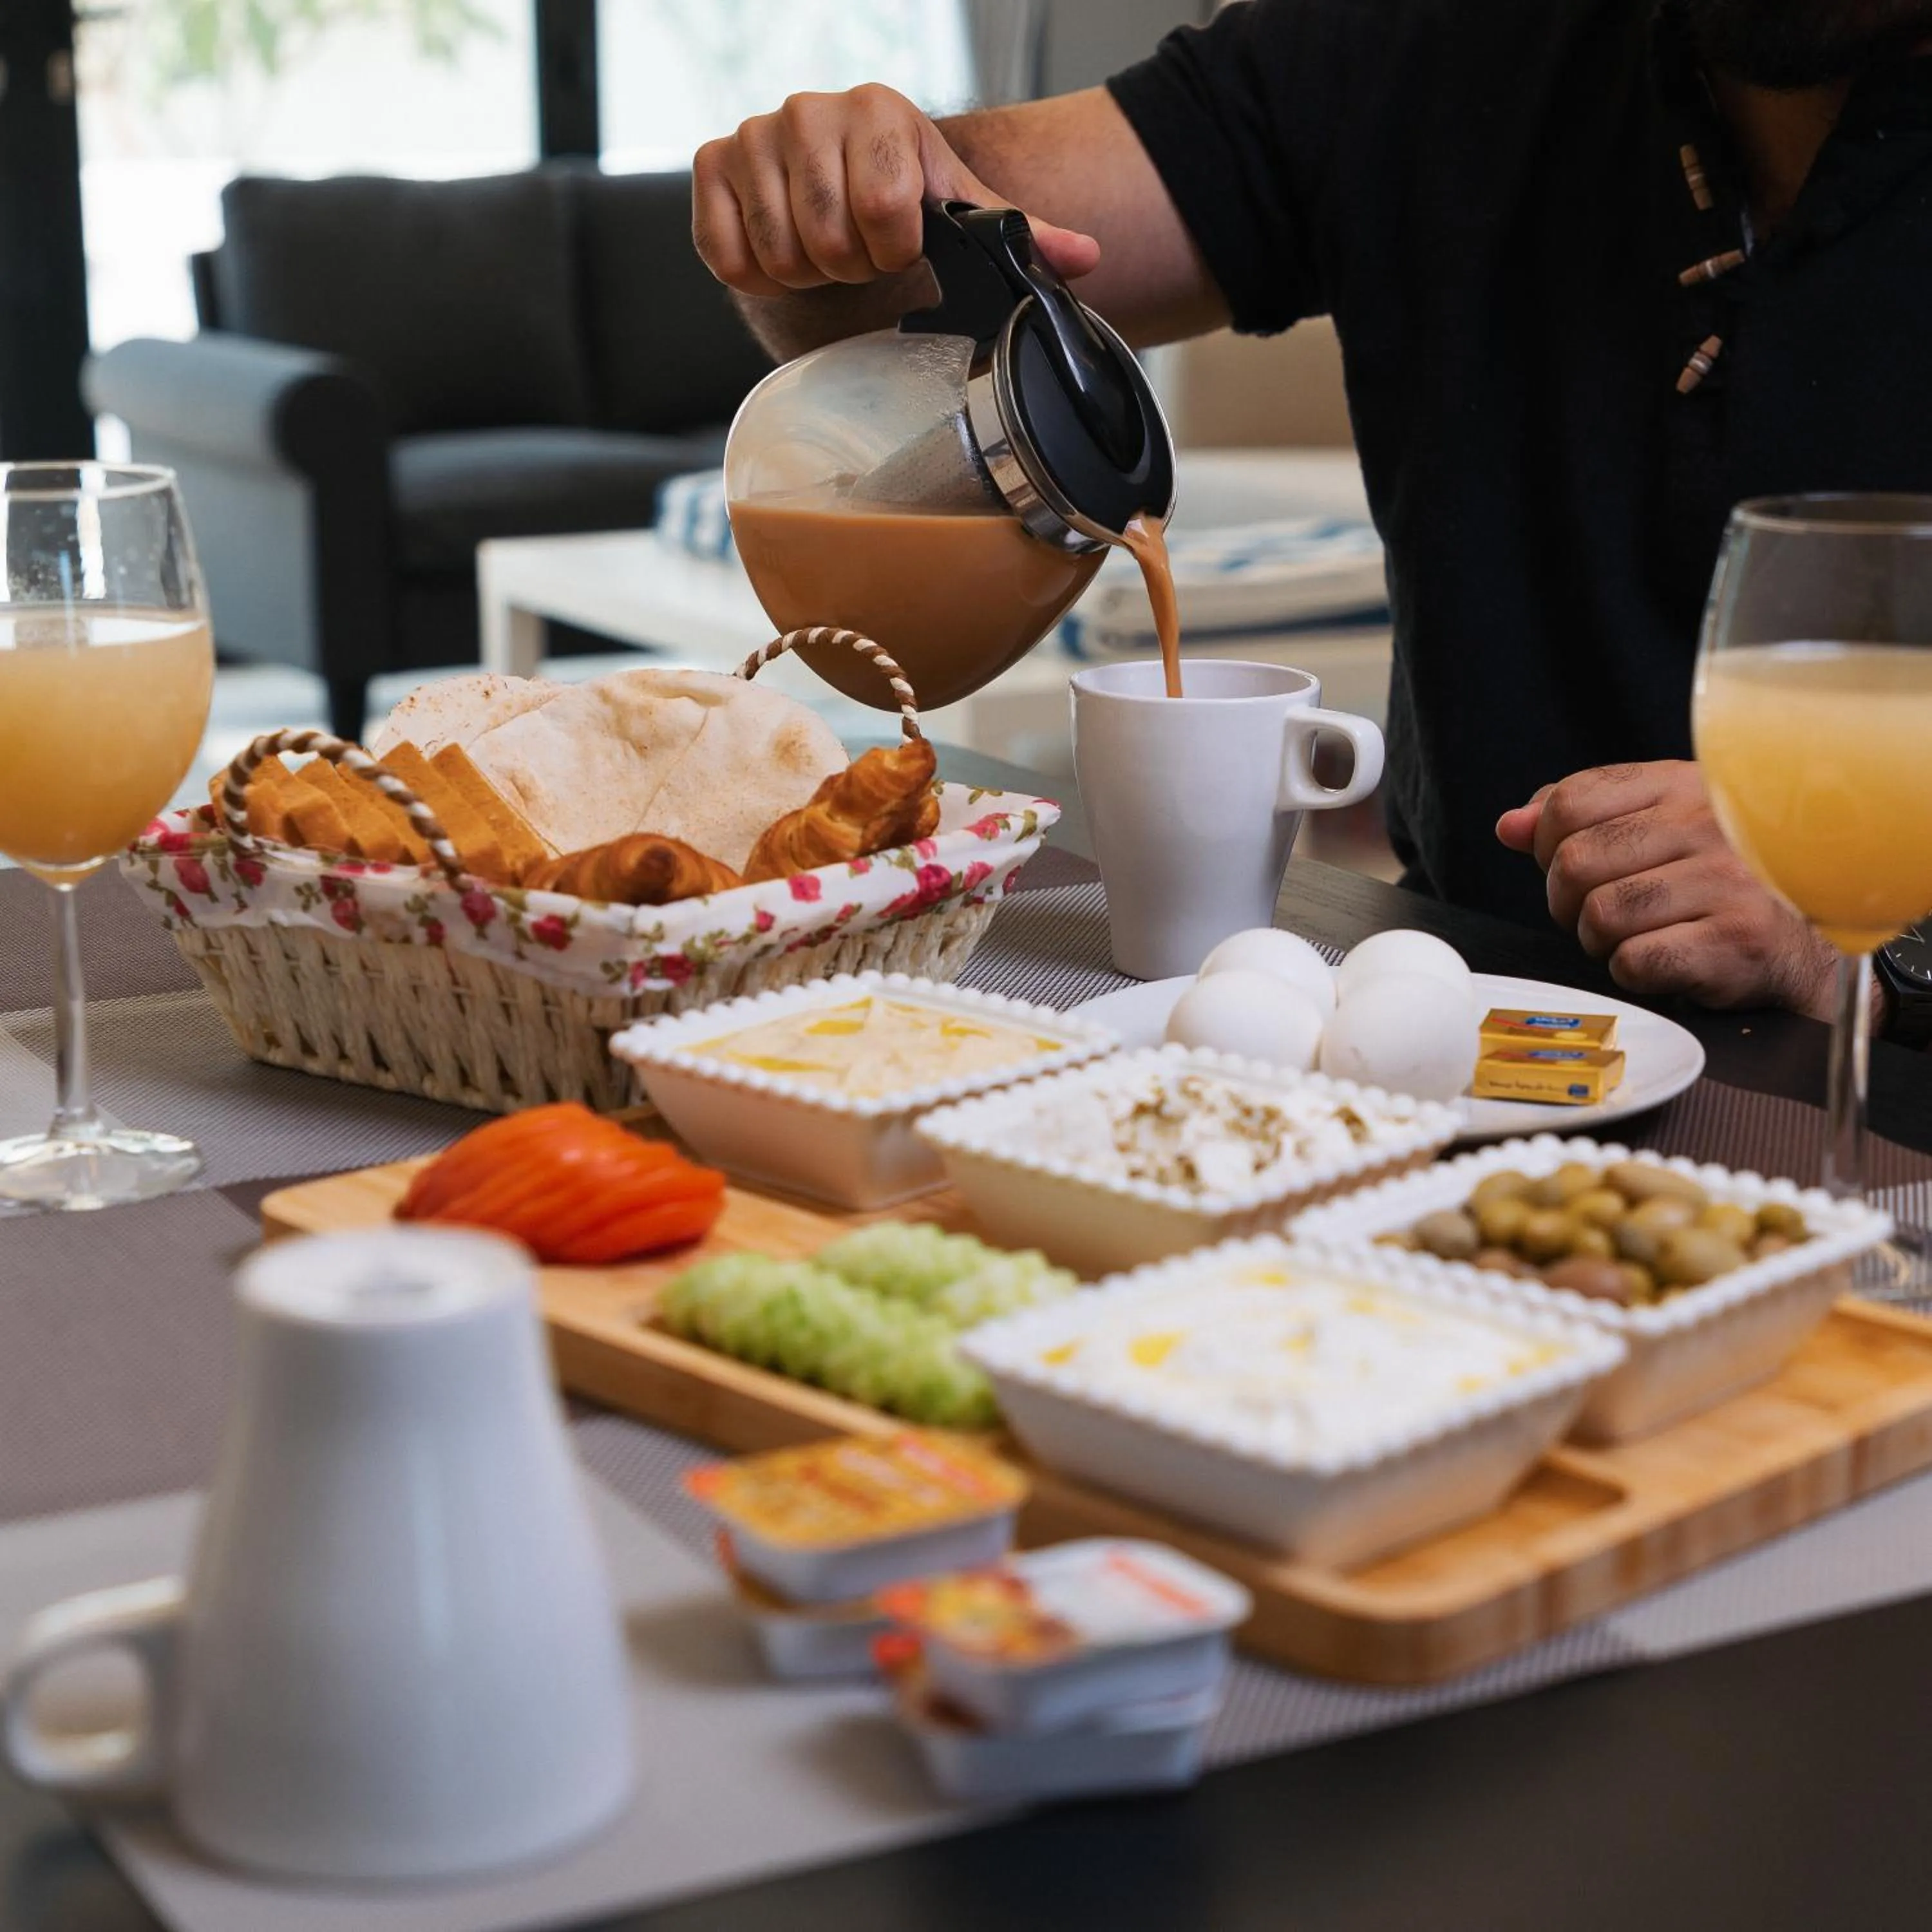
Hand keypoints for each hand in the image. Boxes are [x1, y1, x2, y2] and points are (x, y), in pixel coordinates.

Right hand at [693, 85, 1099, 296]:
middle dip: (849, 267)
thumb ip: (1024, 237)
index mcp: (879, 111)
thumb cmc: (902, 200)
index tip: (898, 245)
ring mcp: (755, 136)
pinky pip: (727, 255)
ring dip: (806, 273)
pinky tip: (781, 249)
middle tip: (857, 253)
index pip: (883, 211)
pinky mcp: (712, 166)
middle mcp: (809, 110)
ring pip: (779, 254)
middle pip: (827, 239)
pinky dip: (757, 273)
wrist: (840, 189)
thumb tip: (1084, 258)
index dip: (893, 252)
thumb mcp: (963, 216)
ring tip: (822, 249)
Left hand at [1495, 760, 1839, 1019]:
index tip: (1569, 865)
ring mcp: (1727, 879)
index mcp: (1682, 784)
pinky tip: (1666, 961)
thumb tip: (1509, 825)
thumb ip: (1581, 819)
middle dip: (1567, 901)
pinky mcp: (1736, 939)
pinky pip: (1634, 961)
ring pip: (1598, 914)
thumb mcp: (1657, 828)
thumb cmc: (1719, 882)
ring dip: (1599, 940)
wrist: (1807, 943)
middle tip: (1600, 913)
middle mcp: (1708, 823)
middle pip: (1573, 861)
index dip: (1547, 842)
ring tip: (1636, 936)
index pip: (1569, 800)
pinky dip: (1633, 971)